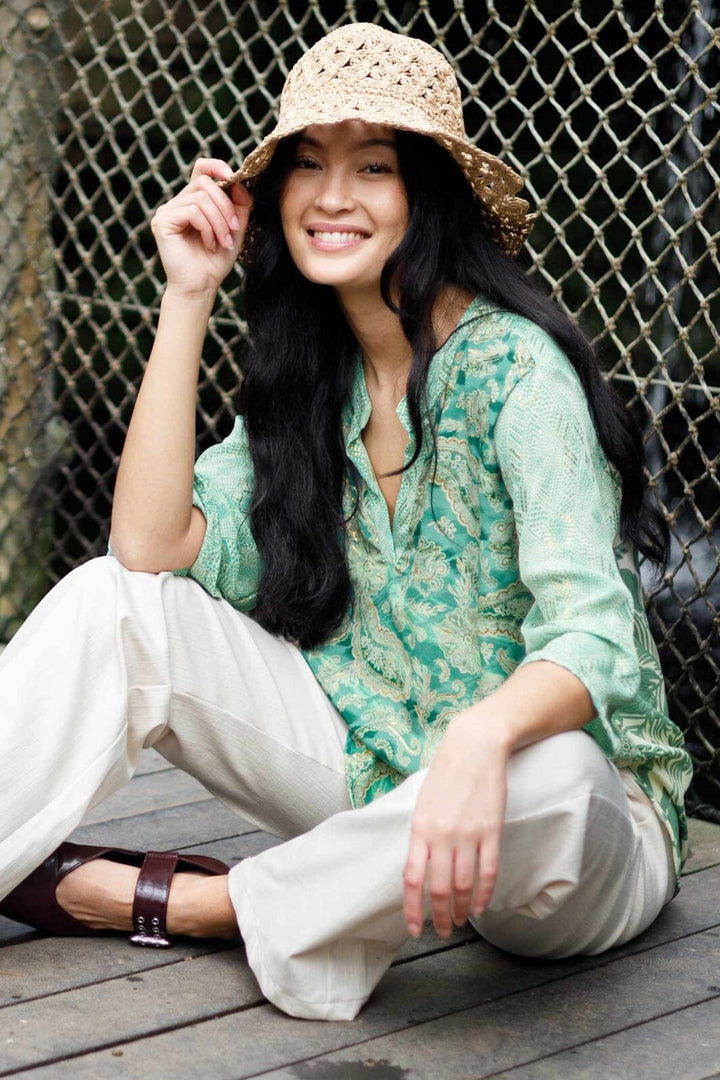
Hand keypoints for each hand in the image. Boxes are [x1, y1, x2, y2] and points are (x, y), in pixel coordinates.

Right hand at [151, 158, 252, 295]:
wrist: (201, 286)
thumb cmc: (215, 260)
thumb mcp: (234, 229)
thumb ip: (240, 204)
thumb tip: (239, 182)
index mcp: (194, 200)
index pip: (201, 168)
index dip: (217, 166)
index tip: (234, 176)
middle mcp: (178, 202)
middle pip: (205, 183)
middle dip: (225, 206)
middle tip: (233, 230)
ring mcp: (167, 210)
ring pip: (200, 199)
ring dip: (219, 222)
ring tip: (223, 242)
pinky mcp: (162, 221)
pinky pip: (192, 211)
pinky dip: (207, 228)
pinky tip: (210, 244)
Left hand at [403, 710, 509, 938]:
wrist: (474, 746)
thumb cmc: (446, 773)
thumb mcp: (423, 802)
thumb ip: (421, 834)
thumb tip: (419, 867)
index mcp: (420, 827)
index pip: (412, 878)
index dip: (412, 908)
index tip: (414, 929)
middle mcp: (442, 834)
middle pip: (439, 889)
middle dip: (439, 917)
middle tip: (442, 931)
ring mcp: (468, 833)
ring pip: (464, 885)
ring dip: (461, 909)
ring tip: (459, 921)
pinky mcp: (491, 830)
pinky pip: (488, 871)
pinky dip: (483, 894)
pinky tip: (480, 906)